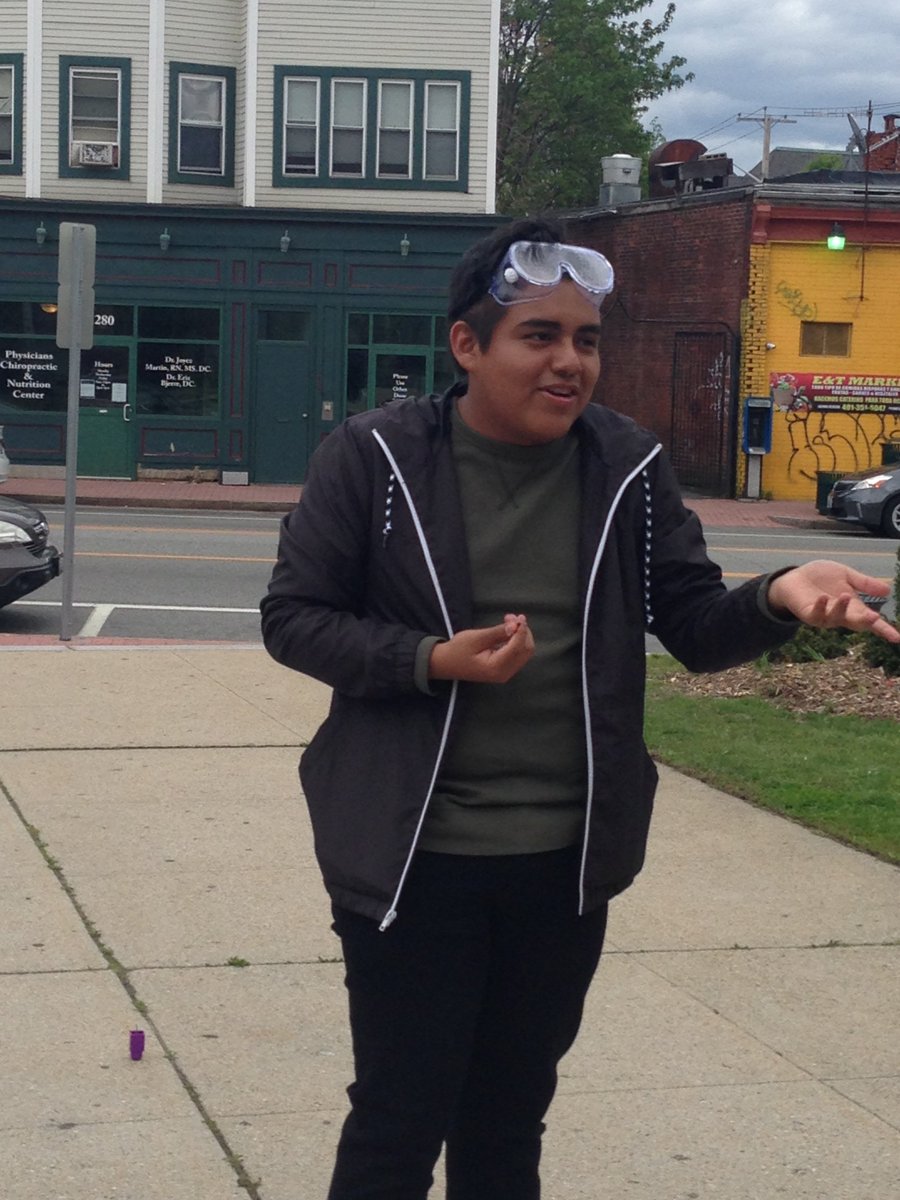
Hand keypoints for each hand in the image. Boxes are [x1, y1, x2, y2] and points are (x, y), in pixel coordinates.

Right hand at [429, 613, 534, 682]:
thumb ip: (497, 633)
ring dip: (520, 635)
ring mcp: (505, 673)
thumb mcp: (477, 638)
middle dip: (522, 632)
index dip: (521, 630)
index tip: (519, 616)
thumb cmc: (458, 650)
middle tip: (509, 617)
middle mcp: (504, 673)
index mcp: (496, 667)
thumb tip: (516, 626)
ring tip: (508, 621)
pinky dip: (516, 641)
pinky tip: (507, 631)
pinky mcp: (504, 670)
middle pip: (526, 650)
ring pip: (524, 652)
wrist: (445, 664)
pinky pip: (518, 654)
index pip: (518, 647)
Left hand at [767, 561, 899, 642]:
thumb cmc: (821, 578)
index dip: (884, 630)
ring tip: (846, 595)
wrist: (795, 576)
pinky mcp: (809, 614)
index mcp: (853, 608)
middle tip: (874, 617)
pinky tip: (824, 597)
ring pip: (836, 618)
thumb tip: (888, 591)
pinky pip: (816, 615)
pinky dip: (821, 607)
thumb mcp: (846, 576)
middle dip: (865, 622)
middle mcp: (841, 615)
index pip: (871, 622)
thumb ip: (865, 583)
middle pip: (856, 623)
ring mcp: (825, 616)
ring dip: (842, 608)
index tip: (896, 639)